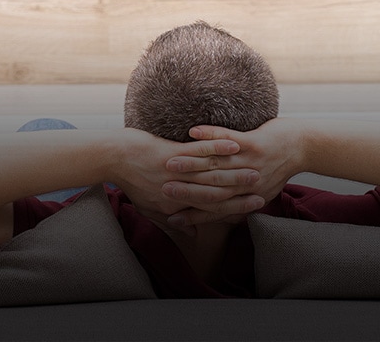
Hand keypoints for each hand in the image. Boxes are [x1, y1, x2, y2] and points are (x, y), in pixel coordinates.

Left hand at [108, 129, 256, 221]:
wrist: (115, 159)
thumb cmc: (132, 182)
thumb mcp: (150, 208)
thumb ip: (172, 220)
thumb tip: (188, 234)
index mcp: (176, 207)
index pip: (214, 210)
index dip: (238, 207)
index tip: (257, 203)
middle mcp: (179, 192)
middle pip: (218, 193)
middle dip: (244, 189)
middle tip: (264, 186)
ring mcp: (177, 172)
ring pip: (212, 172)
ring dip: (237, 169)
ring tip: (257, 167)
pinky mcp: (173, 153)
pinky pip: (199, 150)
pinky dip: (217, 147)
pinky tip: (234, 145)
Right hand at [163, 118, 306, 226]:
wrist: (303, 148)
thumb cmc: (278, 170)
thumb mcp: (261, 191)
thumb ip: (238, 206)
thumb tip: (223, 219)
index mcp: (248, 197)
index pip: (215, 208)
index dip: (192, 213)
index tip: (171, 215)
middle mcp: (248, 183)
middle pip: (210, 189)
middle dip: (184, 190)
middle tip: (162, 190)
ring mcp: (251, 162)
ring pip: (215, 164)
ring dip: (191, 162)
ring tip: (168, 162)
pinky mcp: (255, 143)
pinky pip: (228, 137)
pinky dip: (210, 134)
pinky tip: (192, 131)